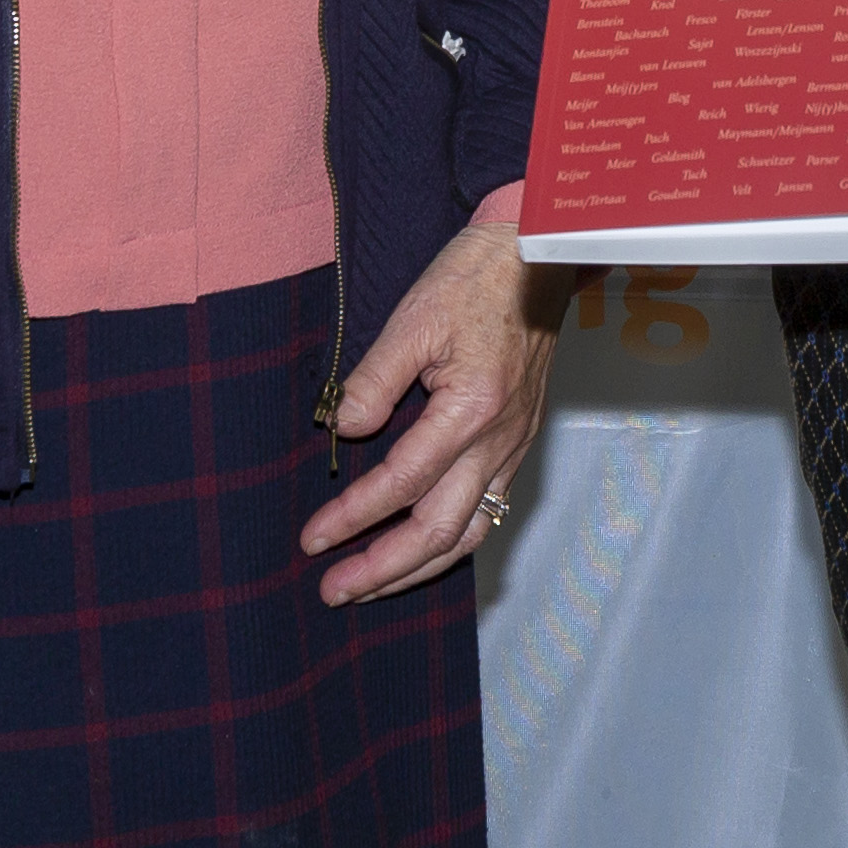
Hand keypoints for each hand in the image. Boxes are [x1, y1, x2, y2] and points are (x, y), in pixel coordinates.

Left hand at [301, 223, 563, 603]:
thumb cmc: (474, 280)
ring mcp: (514, 446)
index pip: (401, 484)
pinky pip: (488, 511)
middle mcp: (498, 439)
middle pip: (439, 532)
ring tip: (371, 588)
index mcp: (471, 410)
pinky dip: (451, 543)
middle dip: (382, 570)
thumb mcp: (413, 319)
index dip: (353, 517)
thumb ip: (375, 380)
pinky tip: (421, 550)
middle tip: (333, 591)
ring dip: (417, 570)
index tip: (312, 539)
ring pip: (470, 533)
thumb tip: (344, 431)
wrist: (535, 255)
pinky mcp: (519, 442)